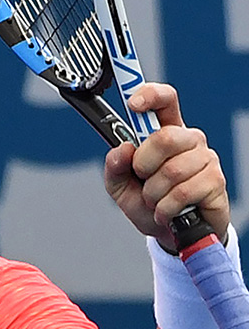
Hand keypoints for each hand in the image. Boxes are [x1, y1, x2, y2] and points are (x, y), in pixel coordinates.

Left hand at [104, 83, 228, 252]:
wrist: (169, 233)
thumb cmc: (146, 202)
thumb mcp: (119, 185)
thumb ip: (114, 166)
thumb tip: (123, 149)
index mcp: (165, 132)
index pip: (165, 100)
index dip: (150, 95)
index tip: (133, 104)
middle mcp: (188, 140)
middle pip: (166, 137)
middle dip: (143, 164)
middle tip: (142, 178)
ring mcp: (205, 159)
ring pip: (172, 170)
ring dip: (153, 193)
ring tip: (155, 200)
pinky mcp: (216, 181)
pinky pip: (183, 192)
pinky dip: (165, 207)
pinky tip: (166, 211)